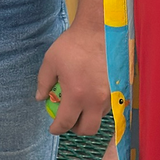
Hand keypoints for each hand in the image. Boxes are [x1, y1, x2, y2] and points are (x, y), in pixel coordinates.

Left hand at [36, 18, 110, 136]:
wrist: (98, 30)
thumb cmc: (73, 44)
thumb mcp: (51, 61)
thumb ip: (43, 83)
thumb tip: (40, 98)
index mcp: (77, 95)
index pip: (66, 123)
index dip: (57, 129)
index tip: (52, 128)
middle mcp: (95, 99)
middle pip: (87, 129)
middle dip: (75, 129)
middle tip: (68, 121)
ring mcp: (109, 95)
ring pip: (99, 118)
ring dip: (88, 117)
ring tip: (79, 105)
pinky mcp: (118, 89)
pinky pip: (108, 107)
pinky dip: (97, 107)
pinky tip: (90, 95)